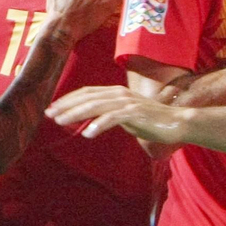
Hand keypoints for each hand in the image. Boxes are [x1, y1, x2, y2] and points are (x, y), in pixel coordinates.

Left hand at [46, 85, 187, 142]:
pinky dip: (99, 124)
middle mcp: (119, 94)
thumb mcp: (124, 115)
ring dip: (76, 113)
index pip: (86, 92)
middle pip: (87, 97)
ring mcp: (127, 102)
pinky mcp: (136, 113)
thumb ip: (108, 114)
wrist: (176, 123)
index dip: (68, 99)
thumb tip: (89, 120)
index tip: (52, 108)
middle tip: (49, 114)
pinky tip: (88, 133)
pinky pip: (114, 118)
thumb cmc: (150, 121)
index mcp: (115, 92)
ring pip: (96, 106)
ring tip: (61, 122)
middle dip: (66, 106)